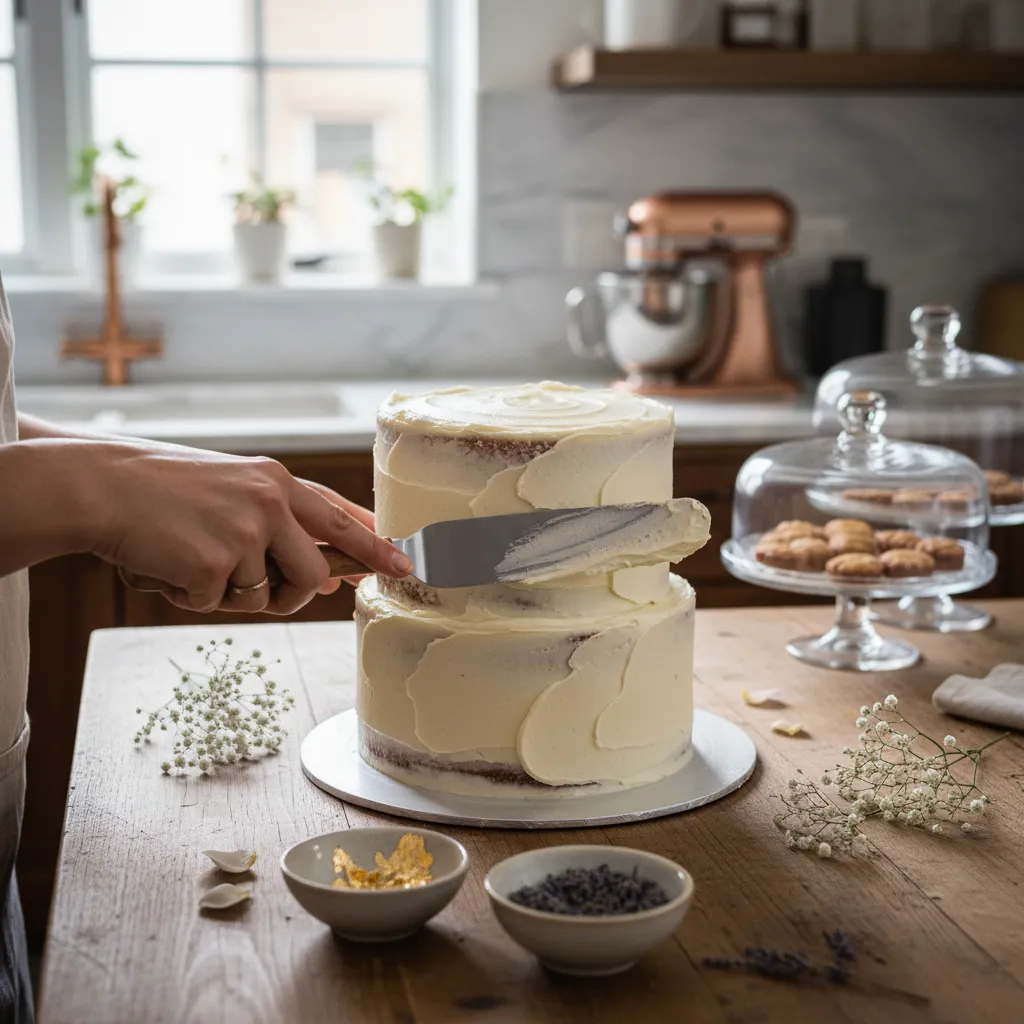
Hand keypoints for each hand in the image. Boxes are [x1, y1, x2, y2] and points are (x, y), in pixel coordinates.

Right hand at [87, 443, 409, 614]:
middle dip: (290, 593)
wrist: (100, 486)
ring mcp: (244, 531)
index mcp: (276, 481)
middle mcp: (269, 502)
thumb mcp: (233, 490)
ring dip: (230, 594)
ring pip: (264, 596)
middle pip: (311, 573)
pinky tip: (169, 564)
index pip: (340, 519)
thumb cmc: (163, 491)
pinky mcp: (215, 563)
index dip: (373, 546)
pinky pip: (219, 604)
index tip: (403, 564)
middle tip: (257, 588)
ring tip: (193, 559)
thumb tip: (326, 576)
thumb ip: (281, 526)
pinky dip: (191, 596)